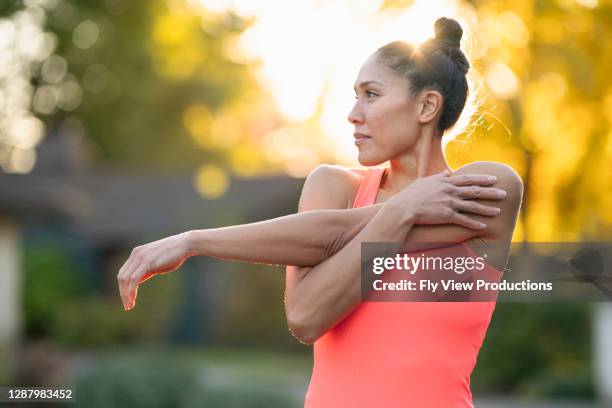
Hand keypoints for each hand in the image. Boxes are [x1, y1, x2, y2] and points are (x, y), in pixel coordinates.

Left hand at [117, 231, 191, 310]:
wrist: (185, 244)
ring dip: (125, 294)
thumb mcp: (157, 264)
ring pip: (125, 279)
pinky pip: (134, 279)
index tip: (128, 299)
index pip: (124, 272)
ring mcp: (141, 257)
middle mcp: (136, 254)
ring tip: (129, 306)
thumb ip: (146, 271)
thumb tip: (138, 281)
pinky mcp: (147, 262)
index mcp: (136, 253)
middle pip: (121, 276)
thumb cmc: (174, 254)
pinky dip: (131, 290)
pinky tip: (133, 299)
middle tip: (128, 306)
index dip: (123, 287)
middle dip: (123, 293)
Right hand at [386, 170, 505, 229]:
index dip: (482, 179)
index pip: (468, 179)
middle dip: (491, 193)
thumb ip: (438, 177)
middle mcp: (450, 192)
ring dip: (487, 209)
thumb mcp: (425, 181)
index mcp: (446, 183)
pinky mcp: (446, 216)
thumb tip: (447, 172)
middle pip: (475, 191)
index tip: (494, 178)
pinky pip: (464, 220)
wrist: (404, 208)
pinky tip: (483, 227)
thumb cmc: (411, 194)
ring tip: (498, 211)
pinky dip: (474, 224)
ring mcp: (449, 204)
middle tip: (504, 193)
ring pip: (473, 206)